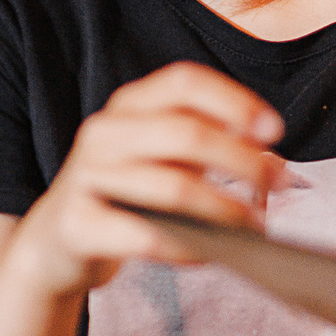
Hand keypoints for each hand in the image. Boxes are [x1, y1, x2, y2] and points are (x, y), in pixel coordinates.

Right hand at [8, 62, 287, 299]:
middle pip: (187, 133)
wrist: (56, 241)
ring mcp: (86, 176)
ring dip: (226, 209)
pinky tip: (209, 254)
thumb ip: (204, 142)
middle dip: (244, 160)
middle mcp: (104, 131)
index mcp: (128, 105)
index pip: (185, 81)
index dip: (235, 101)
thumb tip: (269, 157)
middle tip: (280, 184)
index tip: (274, 131)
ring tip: (254, 226)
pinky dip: (188, 247)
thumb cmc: (125, 195)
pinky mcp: (77, 224)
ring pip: (173, 187)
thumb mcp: (158, 154)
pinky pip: (147, 236)